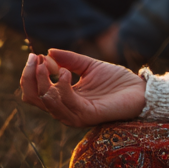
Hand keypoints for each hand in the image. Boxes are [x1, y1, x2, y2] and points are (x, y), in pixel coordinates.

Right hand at [20, 49, 146, 127]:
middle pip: (33, 99)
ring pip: (46, 102)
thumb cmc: (117, 81)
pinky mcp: (88, 115)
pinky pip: (67, 103)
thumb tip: (47, 52)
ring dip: (43, 81)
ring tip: (47, 64)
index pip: (34, 93)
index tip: (34, 55)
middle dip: (29, 77)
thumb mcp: (89, 66)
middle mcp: (65, 109)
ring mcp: (75, 114)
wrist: (139, 90)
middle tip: (36, 59)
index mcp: (63, 98)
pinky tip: (65, 72)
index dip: (29, 74)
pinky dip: (62, 86)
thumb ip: (70, 60)